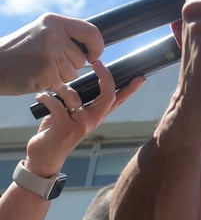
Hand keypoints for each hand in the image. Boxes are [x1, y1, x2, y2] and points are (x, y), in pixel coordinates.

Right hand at [0, 14, 103, 95]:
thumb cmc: (17, 51)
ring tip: (38, 68)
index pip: (91, 32)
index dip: (97, 46)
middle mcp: (54, 35)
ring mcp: (50, 53)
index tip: (93, 55)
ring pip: (73, 73)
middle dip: (68, 65)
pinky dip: (53, 86)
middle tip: (44, 62)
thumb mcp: (41, 32)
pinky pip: (63, 85)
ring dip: (60, 76)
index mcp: (54, 21)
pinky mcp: (46, 73)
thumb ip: (65, 36)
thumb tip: (95, 47)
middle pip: (81, 58)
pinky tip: (37, 78)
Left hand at [25, 60, 143, 176]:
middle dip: (105, 77)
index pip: (119, 100)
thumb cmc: (57, 131)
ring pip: (75, 97)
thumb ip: (80, 101)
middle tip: (97, 63)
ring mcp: (81, 125)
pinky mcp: (66, 129)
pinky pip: (57, 106)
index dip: (131, 89)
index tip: (140, 77)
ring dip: (60, 88)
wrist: (45, 157)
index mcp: (97, 116)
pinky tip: (40, 97)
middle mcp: (93, 121)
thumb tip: (80, 81)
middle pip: (108, 96)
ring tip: (50, 88)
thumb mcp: (73, 115)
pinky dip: (46, 98)